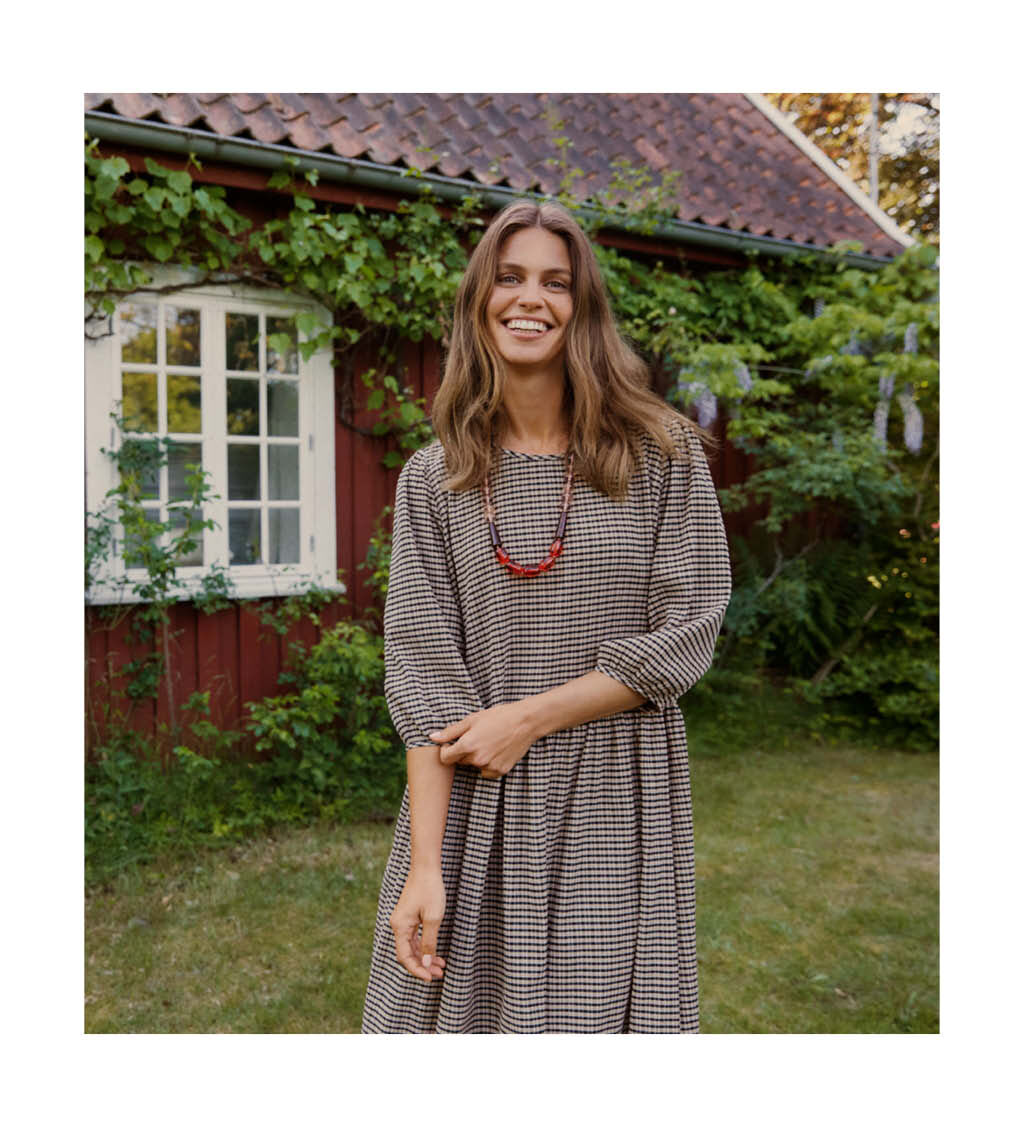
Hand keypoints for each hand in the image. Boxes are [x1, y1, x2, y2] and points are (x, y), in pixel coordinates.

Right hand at [390, 866, 446, 982]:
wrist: (426, 867)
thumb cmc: (430, 890)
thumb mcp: (433, 918)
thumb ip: (429, 943)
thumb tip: (425, 964)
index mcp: (400, 926)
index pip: (404, 957)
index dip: (417, 970)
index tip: (430, 978)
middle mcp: (397, 925)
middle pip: (407, 954)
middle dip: (423, 966)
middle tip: (439, 974)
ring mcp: (402, 922)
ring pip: (411, 948)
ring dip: (425, 958)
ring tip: (441, 967)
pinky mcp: (408, 918)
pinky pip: (414, 939)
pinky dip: (424, 948)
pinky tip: (436, 955)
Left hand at [431, 702, 536, 778]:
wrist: (525, 722)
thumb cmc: (498, 717)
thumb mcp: (472, 720)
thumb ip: (450, 731)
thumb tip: (432, 737)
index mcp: (467, 746)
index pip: (445, 757)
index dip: (446, 749)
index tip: (453, 742)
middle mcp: (477, 759)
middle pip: (460, 761)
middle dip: (463, 751)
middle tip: (476, 737)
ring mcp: (489, 767)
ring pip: (474, 765)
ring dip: (476, 757)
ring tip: (489, 742)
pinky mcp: (500, 771)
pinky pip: (486, 771)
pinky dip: (488, 764)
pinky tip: (496, 750)